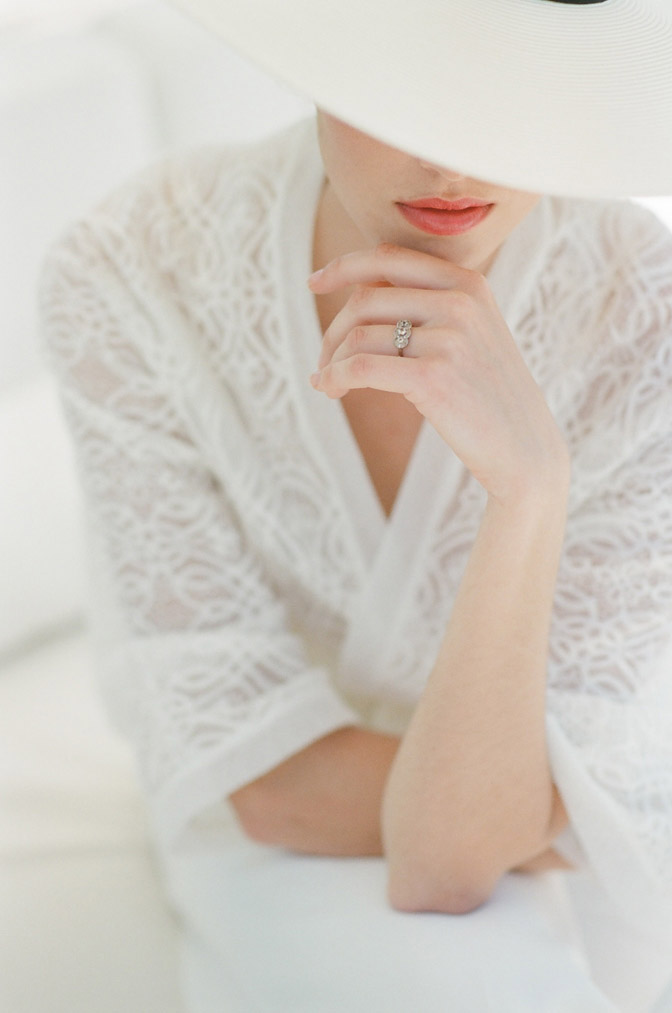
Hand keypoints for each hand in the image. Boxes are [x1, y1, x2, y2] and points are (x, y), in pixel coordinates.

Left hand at [309, 244, 569, 505]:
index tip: (314, 282)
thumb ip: (431, 306)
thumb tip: (360, 294)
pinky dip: (334, 378)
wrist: (525, 448)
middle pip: (365, 299)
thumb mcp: (472, 333)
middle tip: (324, 361)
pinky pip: (360, 368)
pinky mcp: (433, 379)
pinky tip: (330, 390)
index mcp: (468, 283)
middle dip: (333, 332)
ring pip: (358, 336)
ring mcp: (448, 339)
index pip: (389, 257)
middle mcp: (460, 303)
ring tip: (327, 382)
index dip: (343, 267)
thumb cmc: (489, 395)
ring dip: (330, 361)